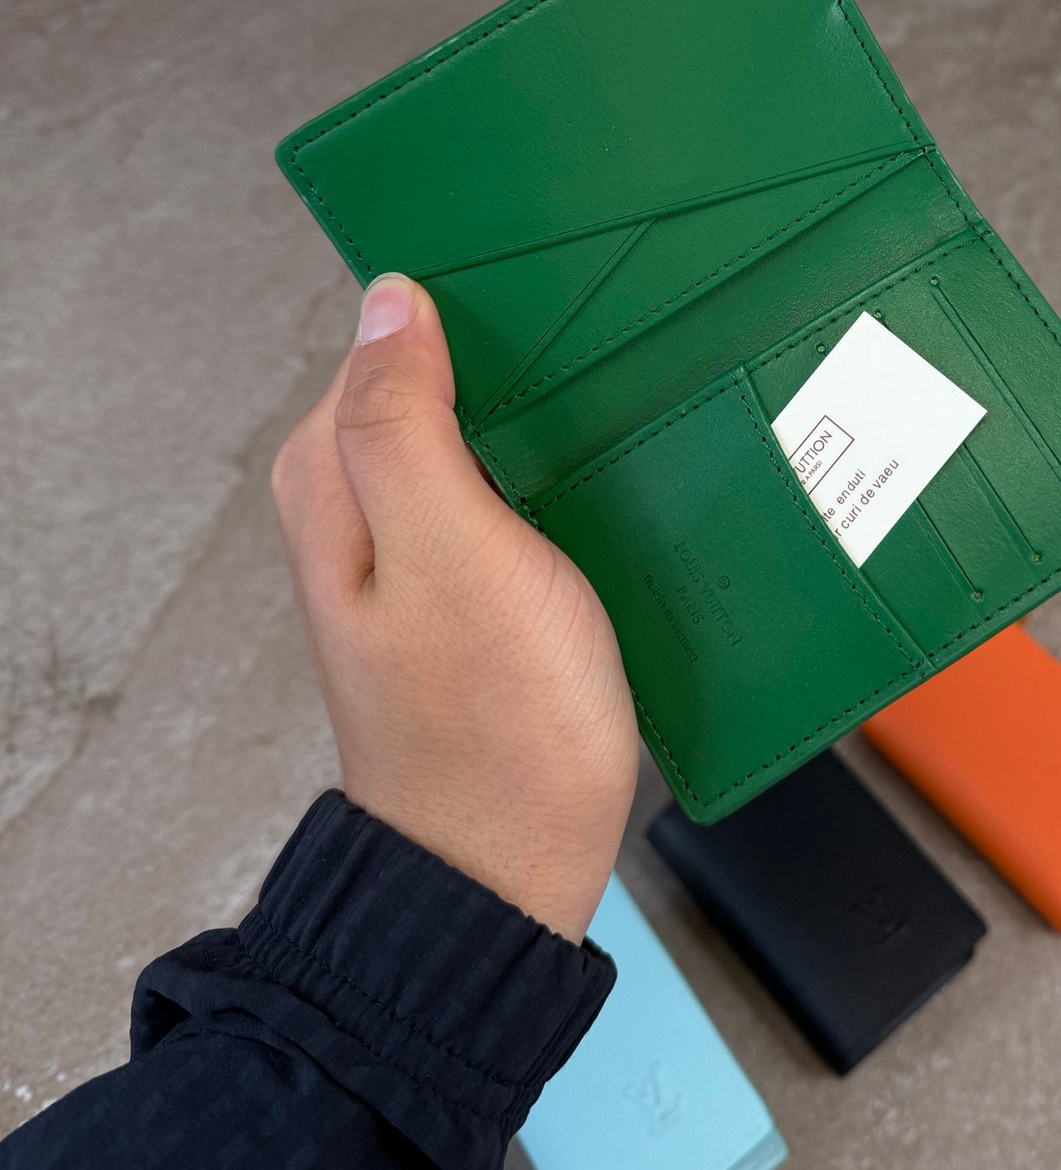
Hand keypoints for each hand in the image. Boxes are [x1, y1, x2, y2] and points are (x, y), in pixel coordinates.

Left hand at [271, 273, 637, 940]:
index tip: (551, 314)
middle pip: (440, 380)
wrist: (516, 870)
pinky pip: (516, 490)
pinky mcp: (476, 586)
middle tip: (604, 362)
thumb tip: (387, 299)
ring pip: (485, 433)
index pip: (386, 337)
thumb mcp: (450, 551)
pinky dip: (561, 474)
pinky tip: (613, 479)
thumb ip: (404, 422)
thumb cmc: (491, 729)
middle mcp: (361, 511)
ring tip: (620, 413)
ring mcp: (420, 551)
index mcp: (332, 484)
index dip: (469, 315)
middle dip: (518, 362)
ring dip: (548, 417)